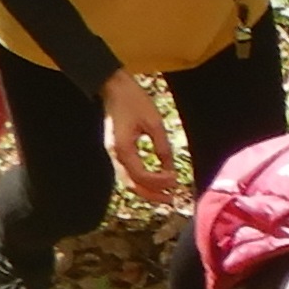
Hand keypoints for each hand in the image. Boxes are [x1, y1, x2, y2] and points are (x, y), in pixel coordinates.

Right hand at [98, 71, 180, 203]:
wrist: (114, 88)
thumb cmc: (134, 101)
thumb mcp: (154, 123)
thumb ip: (163, 147)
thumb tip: (171, 168)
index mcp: (123, 148)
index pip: (141, 175)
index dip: (159, 181)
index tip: (175, 179)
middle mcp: (115, 155)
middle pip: (132, 184)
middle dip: (152, 195)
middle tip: (171, 200)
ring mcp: (113, 154)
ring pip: (129, 181)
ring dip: (147, 191)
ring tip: (165, 196)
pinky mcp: (116, 151)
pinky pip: (128, 173)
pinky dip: (141, 181)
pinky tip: (155, 183)